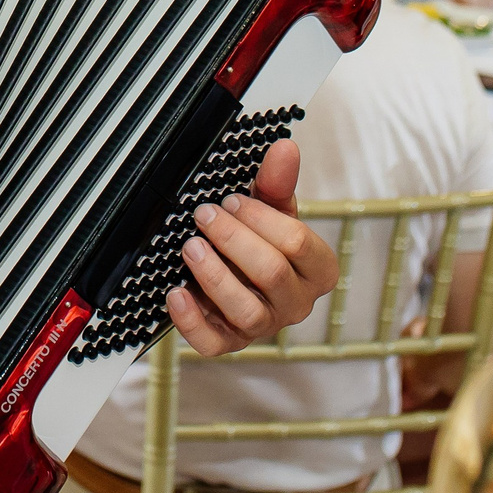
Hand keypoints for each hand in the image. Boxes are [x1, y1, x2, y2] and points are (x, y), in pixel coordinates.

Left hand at [167, 139, 339, 354]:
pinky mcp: (230, 342)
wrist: (242, 274)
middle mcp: (295, 303)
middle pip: (272, 273)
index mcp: (317, 270)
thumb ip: (278, 182)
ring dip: (214, 275)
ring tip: (190, 246)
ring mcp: (264, 326)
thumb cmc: (262, 240)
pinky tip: (175, 293)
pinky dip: (191, 321)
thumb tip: (285, 148)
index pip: (298, 244)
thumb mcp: (272, 210)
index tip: (233, 200)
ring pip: (247, 311)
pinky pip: (213, 343)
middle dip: (233, 238)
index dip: (261, 218)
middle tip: (205, 215)